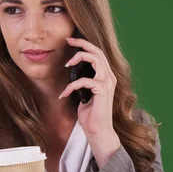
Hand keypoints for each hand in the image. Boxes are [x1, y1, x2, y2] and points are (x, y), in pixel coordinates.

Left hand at [59, 37, 120, 166]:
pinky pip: (85, 81)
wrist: (97, 131)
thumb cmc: (90, 114)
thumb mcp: (84, 93)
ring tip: (66, 65)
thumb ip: (82, 81)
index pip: (98, 54)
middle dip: (82, 44)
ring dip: (78, 59)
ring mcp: (108, 83)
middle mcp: (109, 77)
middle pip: (98, 52)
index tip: (71, 40)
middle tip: (68, 41)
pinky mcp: (103, 91)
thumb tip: (72, 70)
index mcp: (106, 76)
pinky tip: (63, 94)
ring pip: (95, 60)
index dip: (85, 45)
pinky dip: (71, 86)